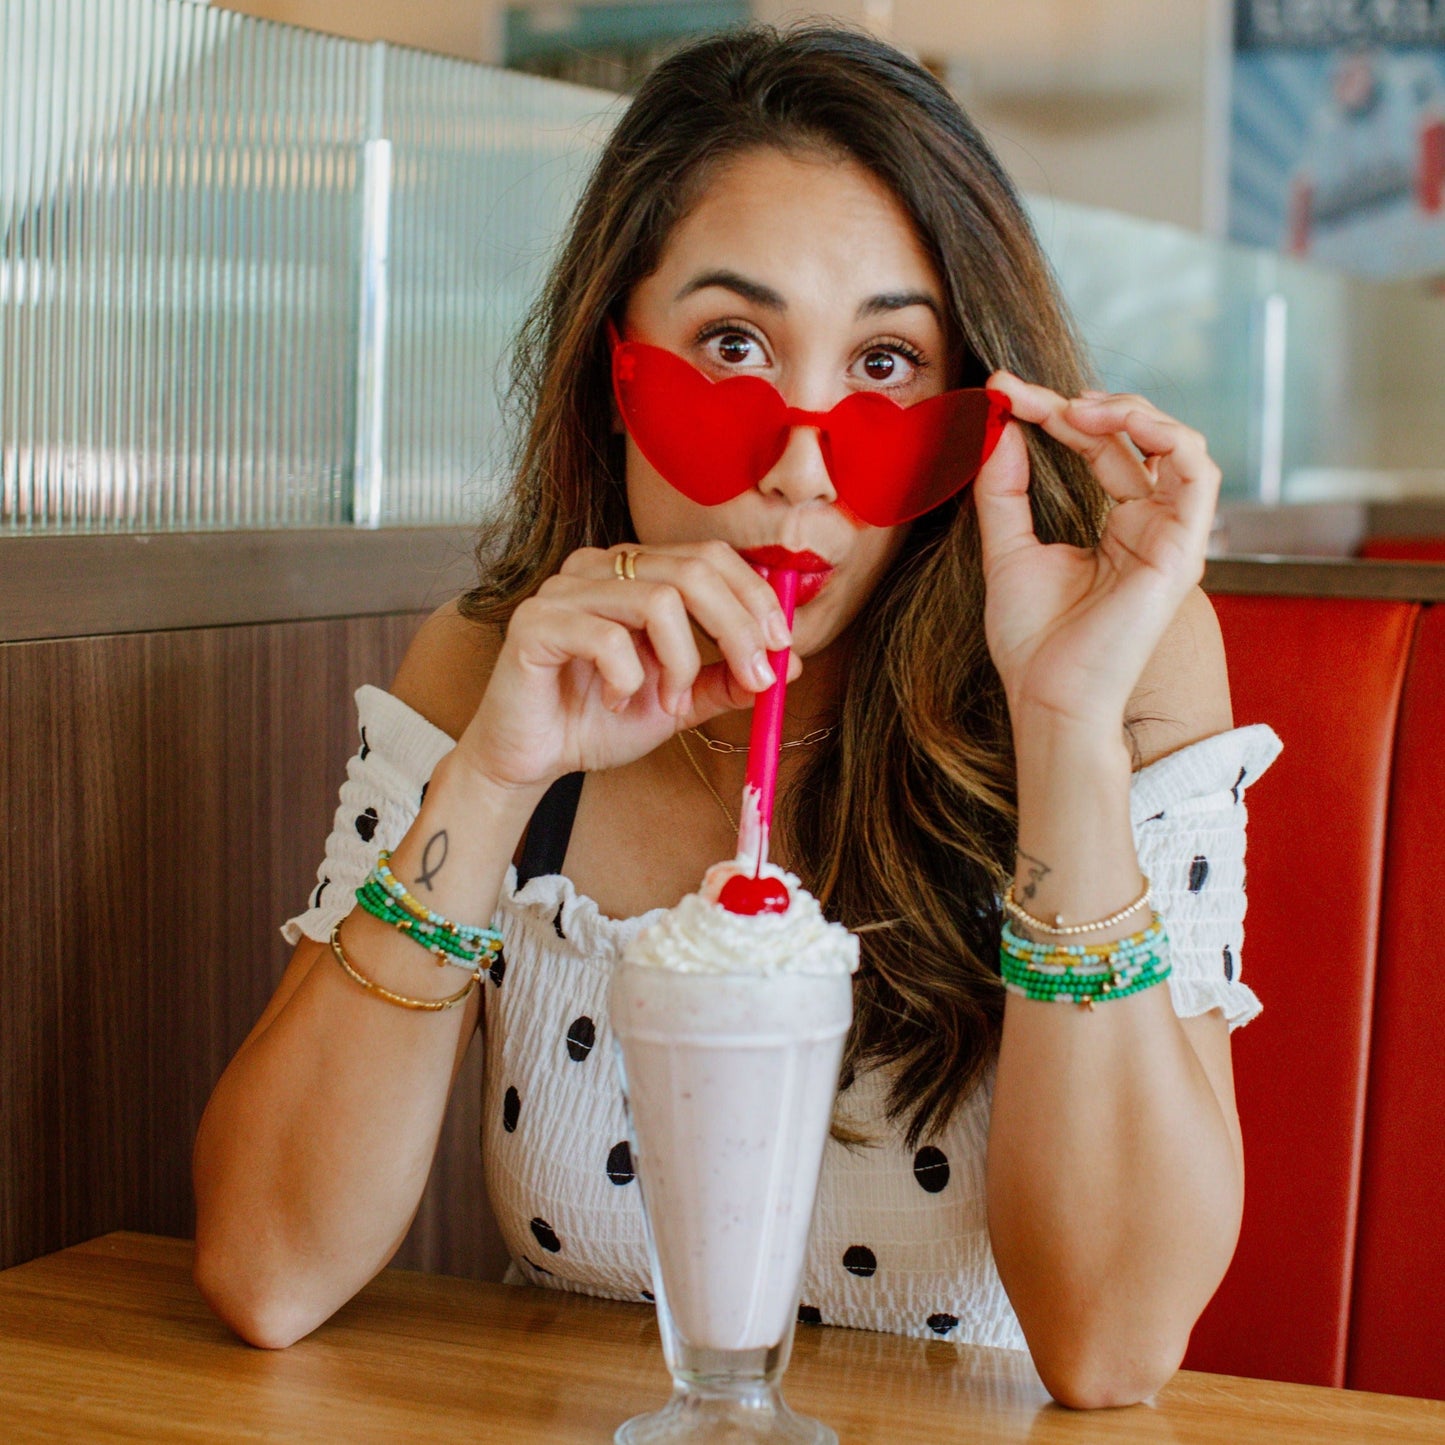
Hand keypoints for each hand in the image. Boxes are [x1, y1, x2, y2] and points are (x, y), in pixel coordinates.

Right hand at [457, 541, 797, 789]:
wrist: (531, 758)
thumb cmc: (596, 719)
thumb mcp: (678, 700)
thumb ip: (725, 680)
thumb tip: (788, 664)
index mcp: (634, 572)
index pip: (709, 557)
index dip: (753, 597)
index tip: (781, 646)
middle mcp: (599, 567)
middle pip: (693, 570)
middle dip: (737, 629)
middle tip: (755, 679)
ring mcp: (564, 589)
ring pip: (658, 601)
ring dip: (681, 663)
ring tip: (667, 702)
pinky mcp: (535, 622)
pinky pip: (607, 637)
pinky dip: (628, 678)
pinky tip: (615, 700)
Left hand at [973, 373, 1220, 733]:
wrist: (1049, 699)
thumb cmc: (1031, 642)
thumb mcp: (1006, 550)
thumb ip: (1003, 490)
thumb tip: (1000, 427)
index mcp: (1115, 528)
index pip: (1095, 447)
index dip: (1051, 412)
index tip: (1001, 393)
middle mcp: (1149, 527)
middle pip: (1128, 438)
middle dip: (1074, 404)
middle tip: (1019, 394)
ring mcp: (1171, 536)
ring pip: (1175, 443)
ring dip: (1127, 410)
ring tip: (1070, 407)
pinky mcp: (1184, 549)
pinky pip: (1198, 471)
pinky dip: (1164, 434)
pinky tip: (1114, 422)